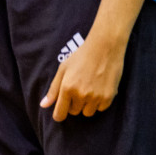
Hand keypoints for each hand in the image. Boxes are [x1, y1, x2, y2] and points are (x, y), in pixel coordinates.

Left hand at [40, 0, 144, 121]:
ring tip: (90, 86)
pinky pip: (102, 107)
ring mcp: (97, 95)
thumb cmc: (84, 51)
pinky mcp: (110, 95)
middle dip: (75, 105)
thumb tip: (45, 105)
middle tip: (79, 89)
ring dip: (88, 104)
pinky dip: (100, 101)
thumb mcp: (64, 67)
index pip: (60, 113)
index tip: (62, 108)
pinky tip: (100, 86)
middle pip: (75, 114)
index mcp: (68, 87)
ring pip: (89, 112)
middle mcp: (81, 93)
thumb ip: (54, 87)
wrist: (109, 40)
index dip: (60, 111)